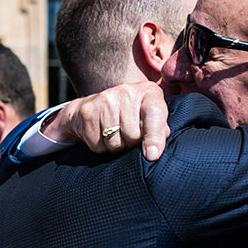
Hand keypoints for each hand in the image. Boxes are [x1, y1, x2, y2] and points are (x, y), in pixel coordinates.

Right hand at [43, 82, 169, 160]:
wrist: (95, 105)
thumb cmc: (132, 114)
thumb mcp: (150, 117)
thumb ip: (159, 131)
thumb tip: (153, 152)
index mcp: (148, 92)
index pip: (154, 114)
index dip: (154, 136)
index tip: (152, 155)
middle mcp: (126, 92)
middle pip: (133, 135)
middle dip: (131, 143)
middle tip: (128, 134)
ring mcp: (105, 100)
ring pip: (114, 143)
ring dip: (116, 147)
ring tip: (115, 134)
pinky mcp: (88, 112)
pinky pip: (98, 145)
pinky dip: (101, 147)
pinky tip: (102, 134)